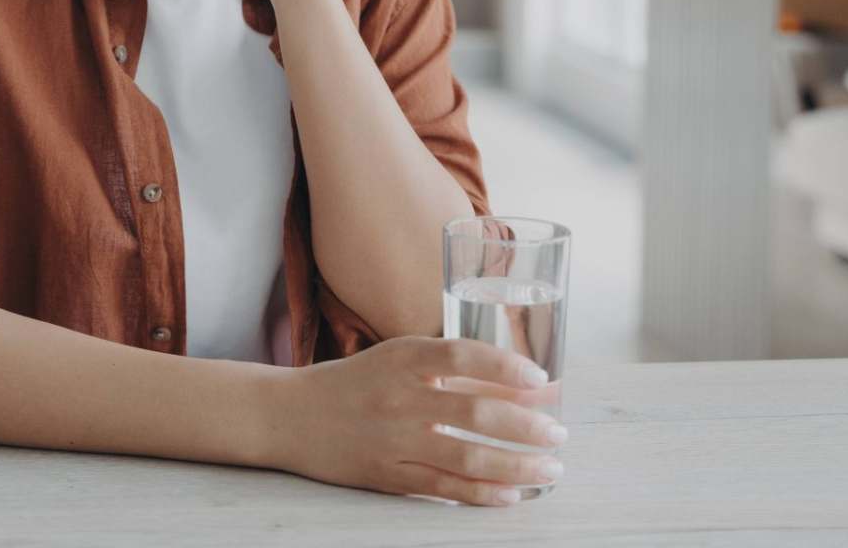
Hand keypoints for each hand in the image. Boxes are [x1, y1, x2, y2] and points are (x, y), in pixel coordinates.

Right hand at [263, 336, 567, 506]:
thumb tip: (518, 382)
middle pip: (476, 412)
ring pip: (467, 457)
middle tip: (558, 433)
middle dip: (526, 425)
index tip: (542, 377)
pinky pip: (443, 488)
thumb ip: (449, 368)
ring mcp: (393, 439)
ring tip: (548, 468)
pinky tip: (510, 494)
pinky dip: (481, 494)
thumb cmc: (353, 383)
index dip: (508, 365)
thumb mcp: (397, 359)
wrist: (289, 415)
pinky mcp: (386, 475)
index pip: (465, 354)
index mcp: (404, 357)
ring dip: (516, 465)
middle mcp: (400, 397)